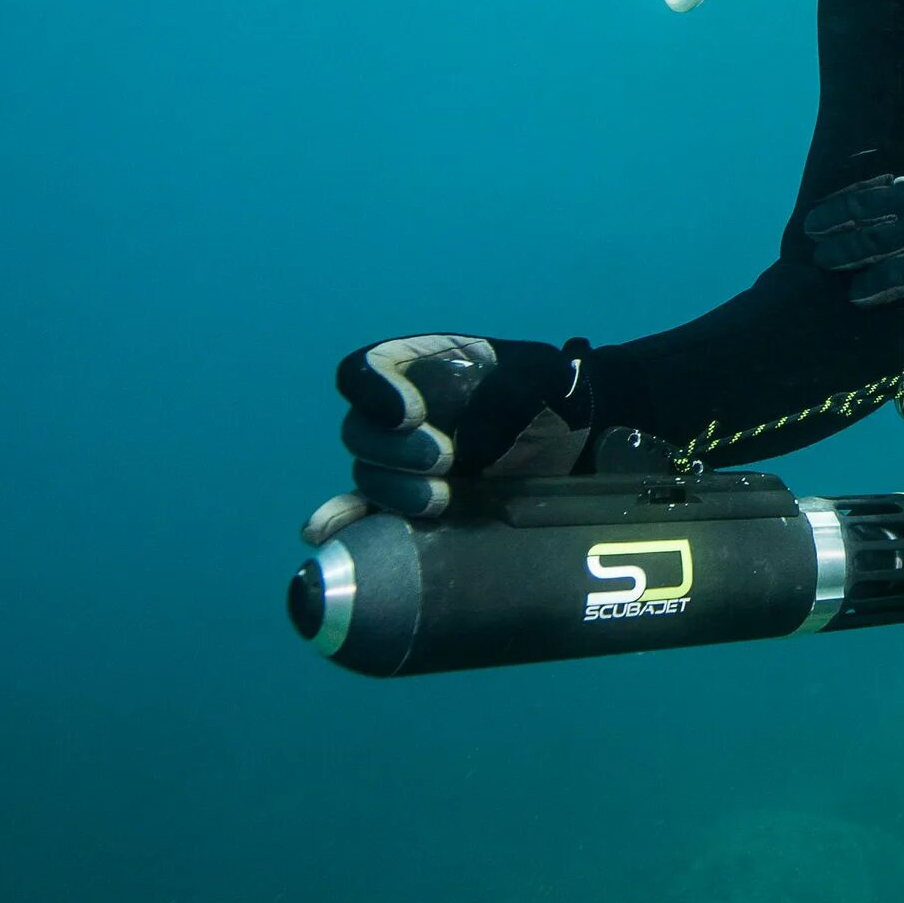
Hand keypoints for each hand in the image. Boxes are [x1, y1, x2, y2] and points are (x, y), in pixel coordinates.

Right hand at [301, 333, 666, 540]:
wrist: (578, 446)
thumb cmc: (555, 398)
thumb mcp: (543, 376)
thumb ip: (509, 388)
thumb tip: (471, 432)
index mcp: (418, 367)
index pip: (365, 371)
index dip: (375, 391)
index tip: (411, 414)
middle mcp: (399, 413)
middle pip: (360, 431)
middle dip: (396, 451)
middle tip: (444, 459)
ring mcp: (401, 461)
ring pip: (367, 475)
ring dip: (395, 491)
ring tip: (443, 499)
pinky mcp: (410, 501)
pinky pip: (365, 512)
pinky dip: (344, 522)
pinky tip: (326, 535)